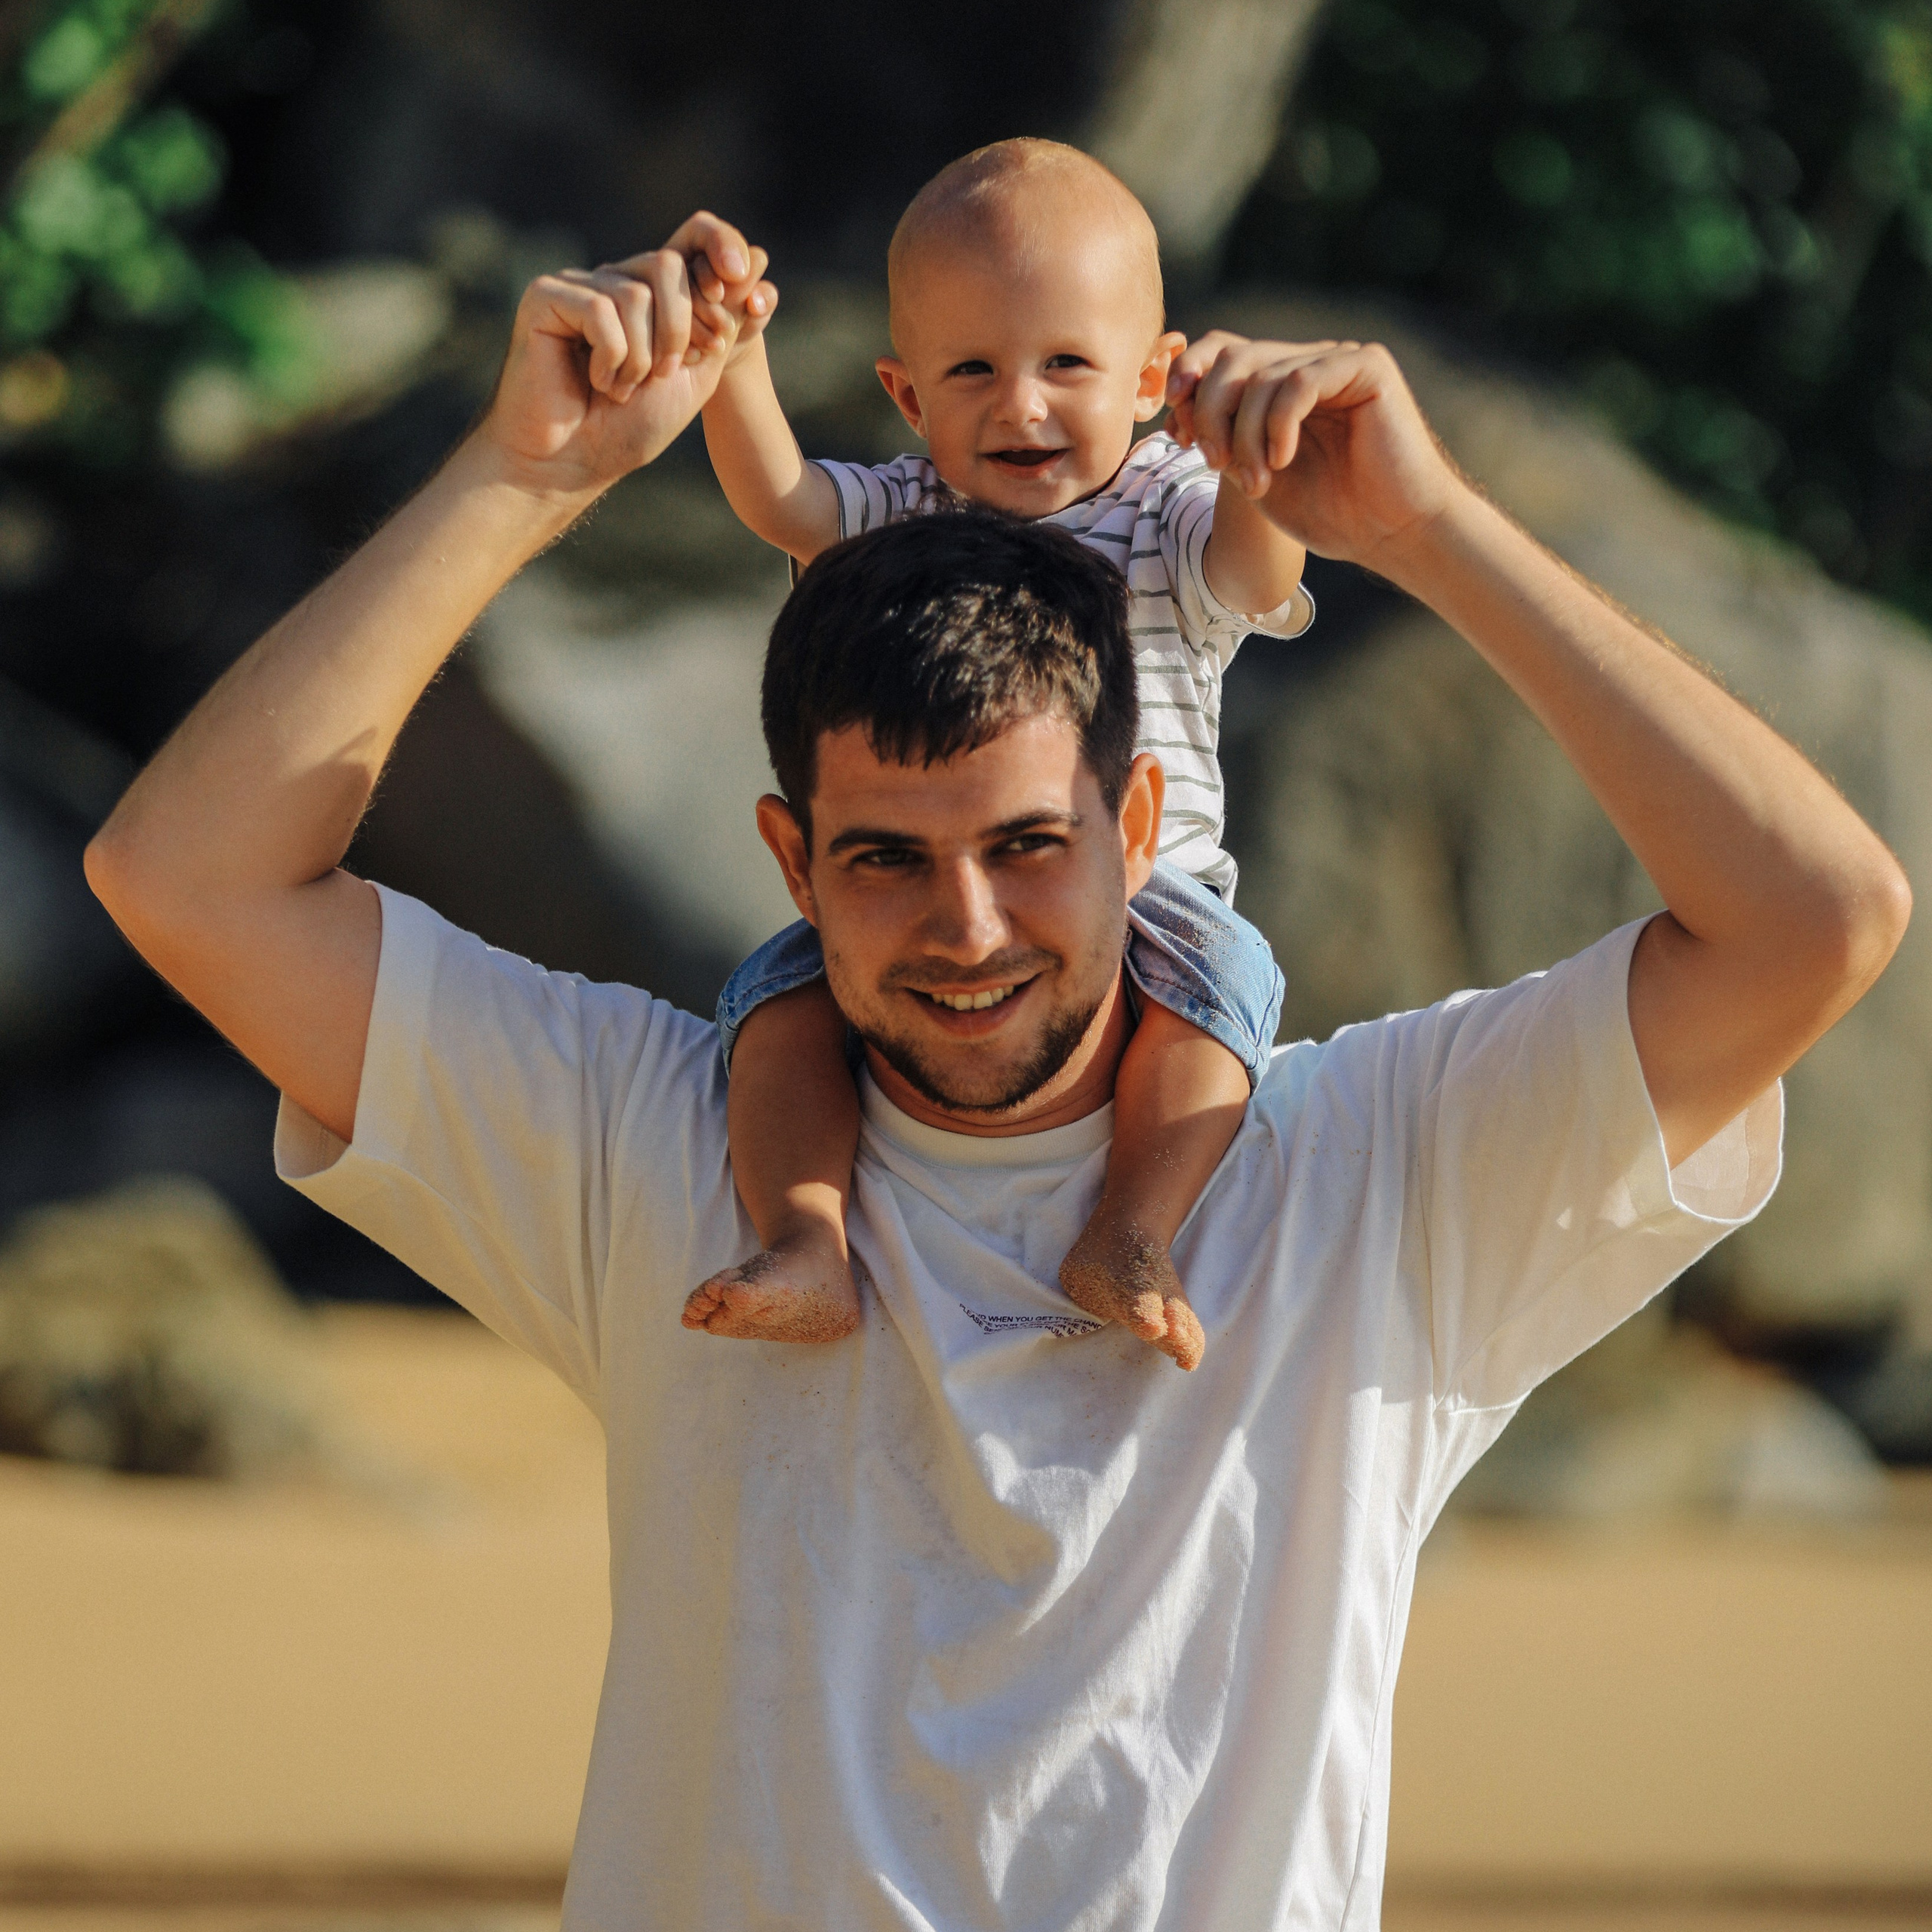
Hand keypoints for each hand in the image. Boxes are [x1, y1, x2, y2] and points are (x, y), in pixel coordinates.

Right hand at [484, 215, 776, 494]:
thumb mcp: (696, 372)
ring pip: (635, 295)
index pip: (691, 251)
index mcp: (648, 293)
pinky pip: (599, 309)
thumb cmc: (630, 427)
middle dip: (679, 332)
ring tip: (618, 389)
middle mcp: (611, 280)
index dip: (715, 285)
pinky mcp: (545, 296)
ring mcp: (576, 285)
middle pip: (667, 266)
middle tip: (661, 377)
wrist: (575, 465)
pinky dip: (609, 358)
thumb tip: (763, 255)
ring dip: (640, 359)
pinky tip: (593, 381)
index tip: (720, 329)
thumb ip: (725, 318)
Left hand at [1167, 333, 1462, 572]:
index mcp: (1281, 386)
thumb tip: (1181, 407)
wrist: (1394, 534)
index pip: (1221, 353)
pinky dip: (1279, 423)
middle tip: (1214, 463)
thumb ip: (1224, 439)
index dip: (1188, 380)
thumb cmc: (1332, 514)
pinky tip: (1284, 460)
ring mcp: (1337, 361)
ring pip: (1262, 374)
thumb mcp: (1256, 477)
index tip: (1177, 430)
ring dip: (1246, 433)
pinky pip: (1299, 381)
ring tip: (1258, 481)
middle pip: (1233, 357)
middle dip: (1210, 412)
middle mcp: (1308, 364)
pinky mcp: (1366, 366)